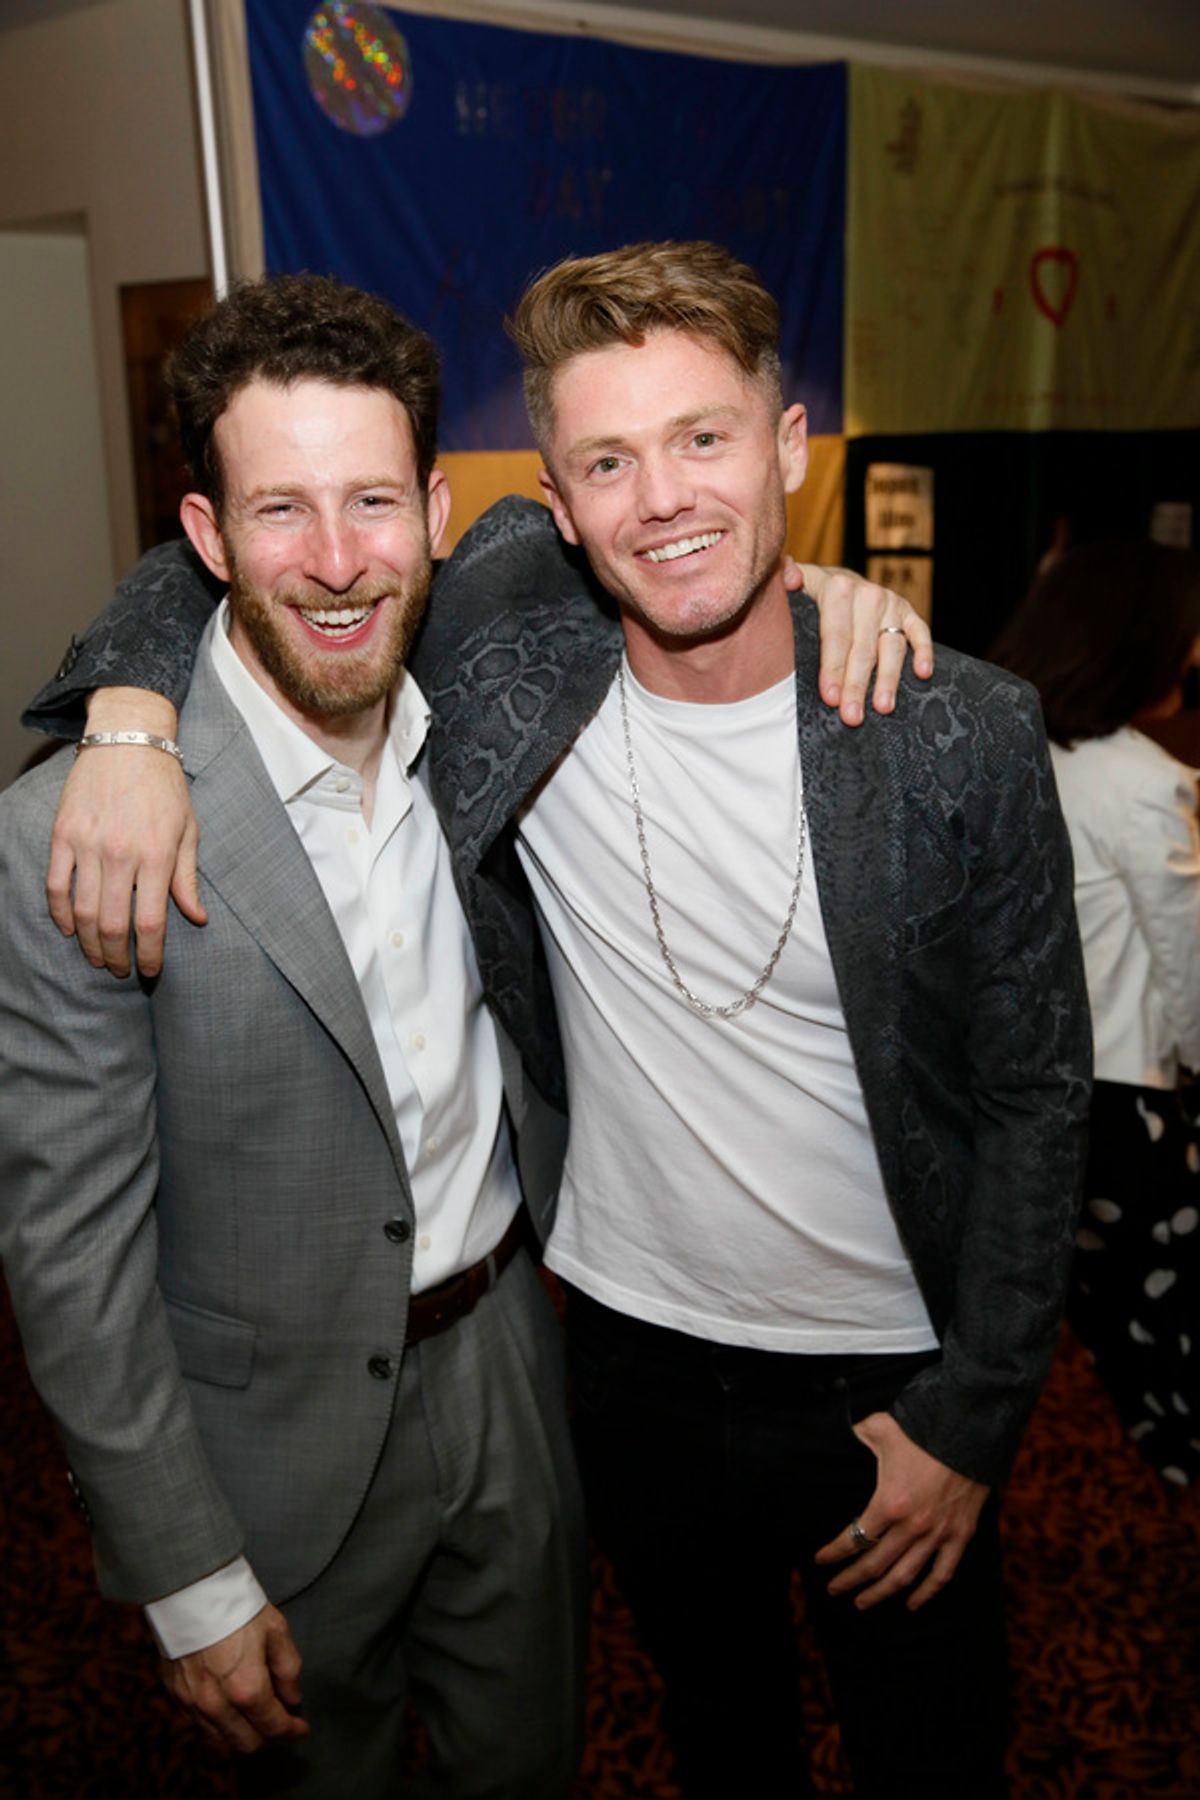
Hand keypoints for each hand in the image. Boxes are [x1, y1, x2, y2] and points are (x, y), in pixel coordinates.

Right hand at [45, 689, 205, 978]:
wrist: (127, 740)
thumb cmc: (164, 787)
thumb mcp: (188, 830)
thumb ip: (187, 878)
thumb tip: (196, 918)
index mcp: (157, 856)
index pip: (151, 923)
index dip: (150, 956)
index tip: (151, 971)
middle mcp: (120, 854)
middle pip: (113, 926)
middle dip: (117, 958)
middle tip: (121, 971)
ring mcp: (87, 845)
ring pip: (83, 913)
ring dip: (89, 944)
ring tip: (98, 957)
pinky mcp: (63, 835)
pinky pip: (55, 885)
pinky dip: (61, 913)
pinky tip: (70, 929)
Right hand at [160, 1604, 308, 1753]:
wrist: (190, 1589)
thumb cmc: (236, 1607)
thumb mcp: (276, 1630)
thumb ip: (289, 1670)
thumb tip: (292, 1698)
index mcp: (247, 1690)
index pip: (274, 1728)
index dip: (292, 1731)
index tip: (301, 1728)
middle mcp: (217, 1706)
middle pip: (247, 1744)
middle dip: (268, 1737)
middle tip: (280, 1721)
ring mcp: (193, 1703)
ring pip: (222, 1739)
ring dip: (242, 1733)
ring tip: (256, 1714)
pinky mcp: (175, 1694)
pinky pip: (200, 1723)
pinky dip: (219, 1722)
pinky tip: (229, 1704)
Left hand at [784, 562, 932, 725]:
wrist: (837, 583)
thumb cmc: (809, 595)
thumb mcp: (792, 585)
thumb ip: (785, 578)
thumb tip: (788, 574)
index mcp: (836, 588)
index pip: (836, 634)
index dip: (833, 667)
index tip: (830, 696)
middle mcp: (867, 595)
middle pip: (862, 648)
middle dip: (857, 685)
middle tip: (851, 715)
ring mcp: (890, 604)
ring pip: (891, 647)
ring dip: (888, 679)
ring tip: (882, 708)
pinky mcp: (908, 612)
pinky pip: (920, 633)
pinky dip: (924, 651)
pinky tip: (923, 674)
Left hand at [814, 1411, 988, 1610]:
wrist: (971, 1429)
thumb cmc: (922, 1428)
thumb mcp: (880, 1428)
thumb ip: (857, 1436)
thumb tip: (842, 1434)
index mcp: (889, 1503)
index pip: (855, 1538)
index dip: (834, 1553)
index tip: (820, 1560)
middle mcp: (913, 1526)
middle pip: (875, 1565)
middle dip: (850, 1580)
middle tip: (834, 1589)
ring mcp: (938, 1534)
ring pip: (905, 1577)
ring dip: (881, 1593)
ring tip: (862, 1603)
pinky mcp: (961, 1536)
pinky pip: (942, 1575)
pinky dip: (926, 1593)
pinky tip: (912, 1604)